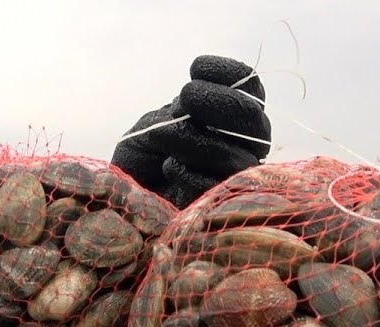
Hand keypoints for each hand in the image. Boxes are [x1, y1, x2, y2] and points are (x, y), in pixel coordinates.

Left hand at [111, 55, 271, 208]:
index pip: (249, 86)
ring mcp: (238, 178)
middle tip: (185, 97)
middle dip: (218, 101)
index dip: (229, 72)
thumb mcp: (156, 122)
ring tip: (160, 136)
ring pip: (237, 156)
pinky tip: (168, 167)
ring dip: (194, 139)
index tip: (195, 67)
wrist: (126, 197)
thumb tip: (191, 107)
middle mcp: (245, 145)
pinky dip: (187, 172)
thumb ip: (178, 112)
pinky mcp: (223, 207)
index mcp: (233, 118)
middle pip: (253, 117)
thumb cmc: (144, 157)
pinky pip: (217, 186)